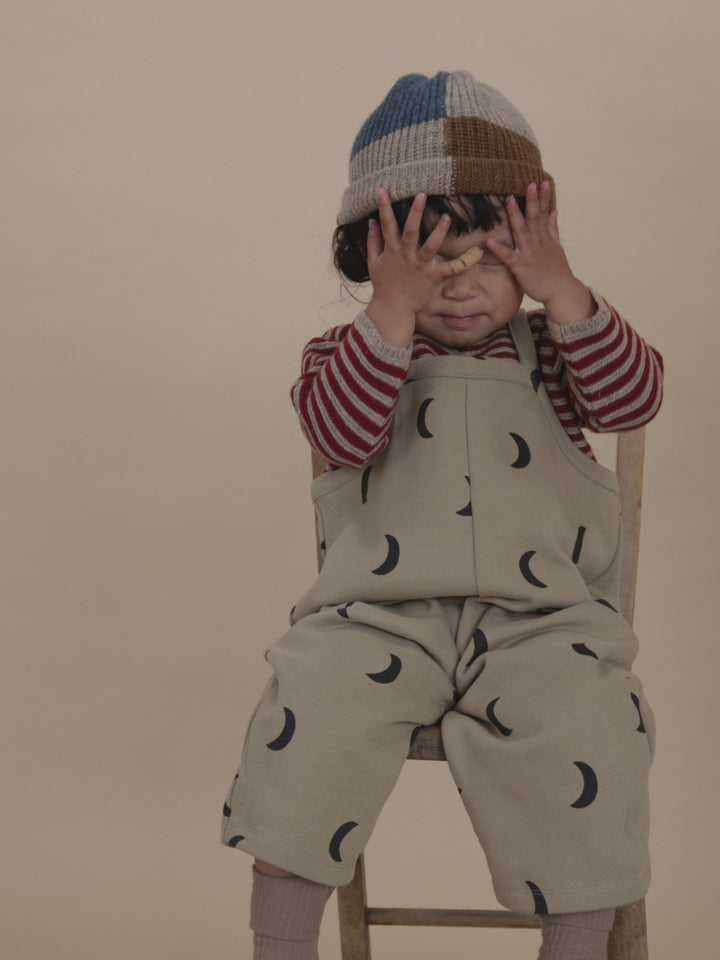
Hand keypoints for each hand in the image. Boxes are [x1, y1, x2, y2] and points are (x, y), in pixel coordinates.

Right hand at [365, 190, 461, 345]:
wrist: (393, 308)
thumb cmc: (383, 285)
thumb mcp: (373, 262)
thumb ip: (373, 241)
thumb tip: (372, 221)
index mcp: (393, 251)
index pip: (387, 225)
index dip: (384, 208)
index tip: (383, 190)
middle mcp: (406, 257)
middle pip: (410, 232)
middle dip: (415, 213)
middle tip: (421, 194)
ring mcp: (420, 267)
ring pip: (430, 247)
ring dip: (439, 232)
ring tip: (446, 217)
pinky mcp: (433, 277)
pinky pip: (451, 268)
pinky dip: (464, 261)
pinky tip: (476, 252)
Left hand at [485, 182, 593, 324]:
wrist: (560, 291)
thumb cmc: (556, 270)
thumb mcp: (557, 247)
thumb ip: (553, 228)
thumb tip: (554, 211)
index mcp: (545, 237)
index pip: (543, 214)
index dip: (542, 198)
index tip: (542, 182)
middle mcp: (538, 243)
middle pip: (534, 218)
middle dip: (531, 201)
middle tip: (528, 184)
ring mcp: (529, 254)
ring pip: (521, 232)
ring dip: (515, 216)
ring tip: (508, 200)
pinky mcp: (521, 267)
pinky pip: (508, 257)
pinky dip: (499, 249)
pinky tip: (488, 241)